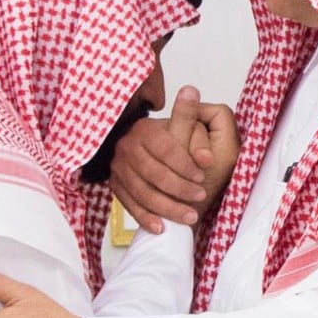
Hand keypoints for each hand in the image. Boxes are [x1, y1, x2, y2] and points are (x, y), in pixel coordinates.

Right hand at [110, 85, 238, 232]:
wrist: (147, 162)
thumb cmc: (171, 147)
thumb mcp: (181, 129)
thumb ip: (187, 115)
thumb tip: (192, 90)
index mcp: (144, 130)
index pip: (165, 148)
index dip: (185, 163)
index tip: (202, 176)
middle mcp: (126, 147)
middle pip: (153, 173)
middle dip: (179, 188)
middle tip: (199, 198)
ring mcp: (118, 168)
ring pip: (142, 192)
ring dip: (167, 207)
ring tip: (189, 216)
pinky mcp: (115, 186)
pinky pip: (129, 205)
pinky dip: (146, 217)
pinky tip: (161, 227)